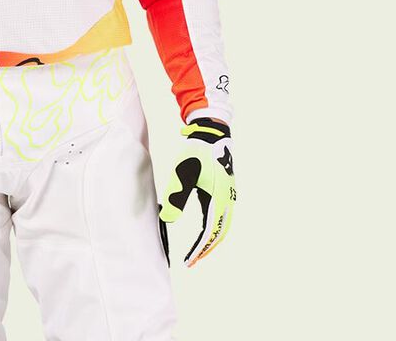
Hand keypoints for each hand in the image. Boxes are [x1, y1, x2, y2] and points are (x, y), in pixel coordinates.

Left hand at [158, 117, 234, 266]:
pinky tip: (202, 231)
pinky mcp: (224, 191)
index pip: (209, 233)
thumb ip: (176, 196)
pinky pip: (220, 216)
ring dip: (210, 239)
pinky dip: (212, 227)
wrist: (211, 134)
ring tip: (197, 251)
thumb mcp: (183, 173)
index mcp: (220, 200)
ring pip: (222, 226)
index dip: (198, 249)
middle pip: (220, 233)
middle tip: (192, 261)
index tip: (188, 261)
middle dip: (206, 249)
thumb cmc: (197, 152)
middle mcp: (228, 201)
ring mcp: (228, 196)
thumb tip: (167, 219)